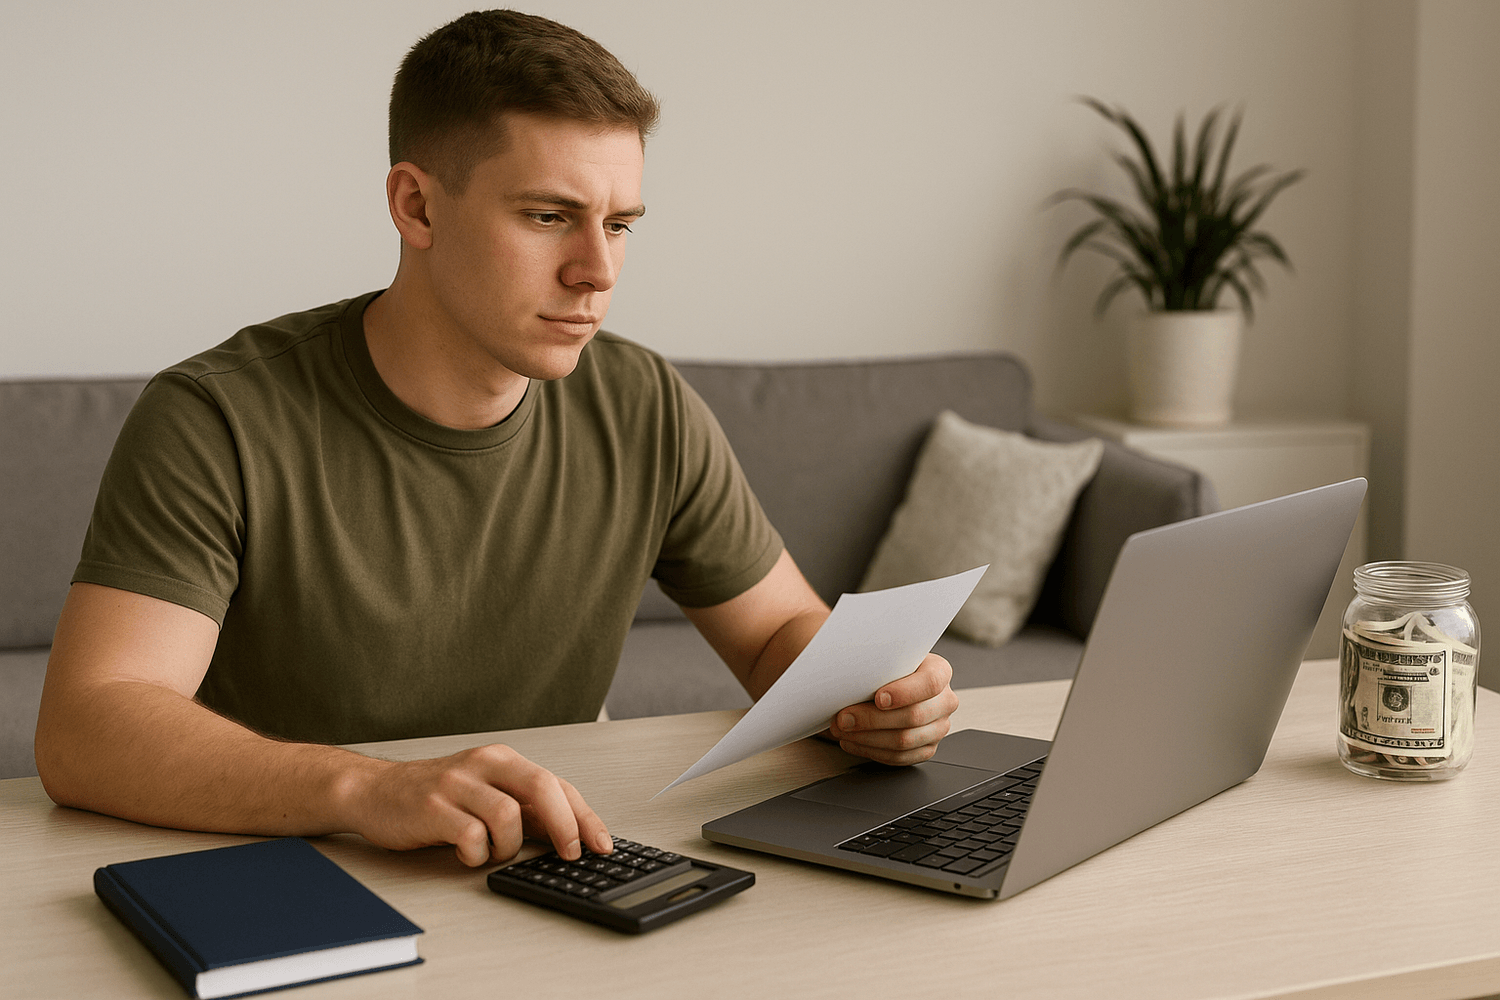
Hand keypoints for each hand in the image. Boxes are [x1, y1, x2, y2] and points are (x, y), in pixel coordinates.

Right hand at [341, 744, 612, 866]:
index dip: (585, 817)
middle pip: (543, 787)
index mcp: (503, 760)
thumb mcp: (486, 792)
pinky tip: (468, 854)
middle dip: (566, 826)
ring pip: (508, 816)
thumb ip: (524, 808)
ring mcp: (457, 784)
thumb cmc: (436, 796)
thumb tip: (571, 835)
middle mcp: (484, 764)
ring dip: (509, 846)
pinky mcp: (432, 808)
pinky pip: (471, 836)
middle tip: (569, 855)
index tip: (602, 844)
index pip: (558, 784)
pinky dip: (477, 854)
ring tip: (493, 852)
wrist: (374, 791)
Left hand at [826, 653, 957, 764]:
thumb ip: (878, 664)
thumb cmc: (888, 668)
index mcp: (939, 671)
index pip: (929, 683)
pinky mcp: (926, 748)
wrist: (891, 683)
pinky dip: (871, 751)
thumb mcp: (886, 658)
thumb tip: (850, 675)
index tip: (878, 698)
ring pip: (904, 741)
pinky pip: (899, 757)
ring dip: (866, 738)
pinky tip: (853, 741)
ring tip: (843, 730)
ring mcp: (938, 727)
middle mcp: (944, 701)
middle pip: (914, 716)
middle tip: (844, 717)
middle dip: (872, 719)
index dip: (903, 692)